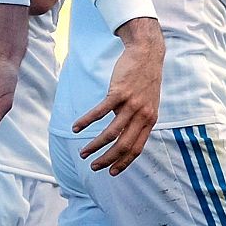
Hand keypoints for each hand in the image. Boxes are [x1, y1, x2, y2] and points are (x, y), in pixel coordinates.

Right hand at [75, 18, 163, 175]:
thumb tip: (120, 131)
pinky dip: (86, 121)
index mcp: (149, 120)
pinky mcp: (118, 92)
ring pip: (110, 132)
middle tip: (94, 166)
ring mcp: (130, 104)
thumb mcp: (147, 102)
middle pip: (123, 145)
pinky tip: (76, 127)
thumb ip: (136, 118)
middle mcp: (142, 115)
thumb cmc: (144, 78)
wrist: (147, 54)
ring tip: (82, 152)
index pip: (137, 148)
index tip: (112, 172)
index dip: (124, 162)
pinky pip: (100, 112)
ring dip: (94, 145)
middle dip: (107, 159)